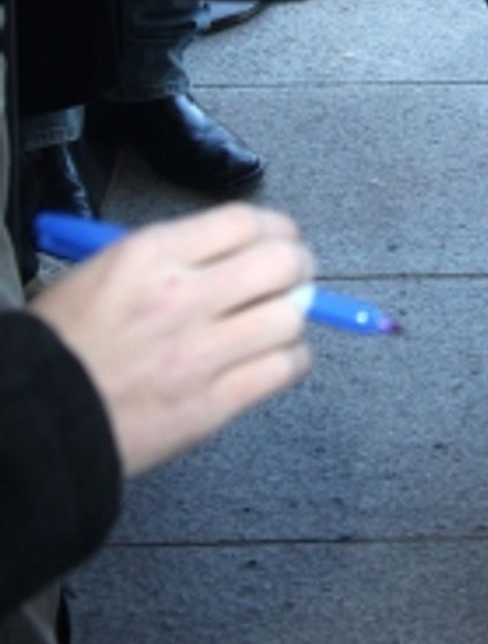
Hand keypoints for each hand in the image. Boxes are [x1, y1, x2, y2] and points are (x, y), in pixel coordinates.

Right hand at [28, 204, 313, 479]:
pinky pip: (280, 371)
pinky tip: (278, 359)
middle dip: (297, 266)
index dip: (276, 228)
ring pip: (289, 317)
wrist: (34, 420)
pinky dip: (291, 361)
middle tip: (295, 275)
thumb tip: (229, 253)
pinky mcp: (208, 406)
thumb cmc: (62, 346)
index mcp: (151, 255)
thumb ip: (169, 257)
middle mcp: (182, 297)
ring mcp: (199, 354)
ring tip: (283, 320)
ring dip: (293, 316)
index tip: (282, 237)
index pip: (244, 222)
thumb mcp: (104, 271)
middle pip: (279, 263)